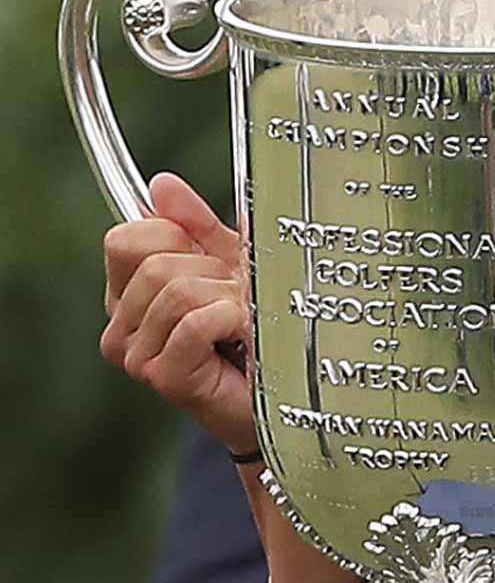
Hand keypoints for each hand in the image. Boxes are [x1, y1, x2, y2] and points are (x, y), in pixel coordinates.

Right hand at [99, 173, 254, 453]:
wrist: (285, 398)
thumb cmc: (259, 336)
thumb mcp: (233, 266)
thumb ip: (199, 226)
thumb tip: (163, 185)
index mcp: (129, 294)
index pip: (126, 238)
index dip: (179, 239)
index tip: (213, 265)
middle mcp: (122, 325)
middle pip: (156, 262)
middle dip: (212, 272)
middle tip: (237, 302)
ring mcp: (137, 355)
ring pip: (177, 290)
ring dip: (229, 299)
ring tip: (244, 323)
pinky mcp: (164, 376)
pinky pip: (195, 320)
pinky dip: (233, 319)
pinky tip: (244, 338)